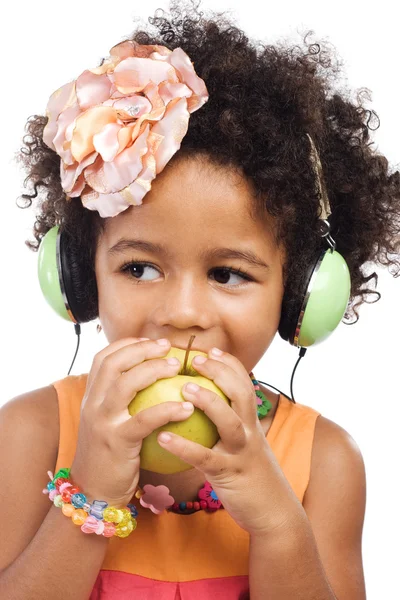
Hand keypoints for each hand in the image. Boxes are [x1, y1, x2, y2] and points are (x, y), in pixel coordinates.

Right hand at [70, 338, 193, 507]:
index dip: (127, 344)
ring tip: (176, 367)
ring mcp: (102, 422)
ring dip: (153, 370)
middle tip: (167, 347)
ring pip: (125, 384)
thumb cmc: (110, 455)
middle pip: (114, 363)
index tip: (151, 341)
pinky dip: (167, 409)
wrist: (94, 492)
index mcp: (90, 397)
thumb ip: (121, 401)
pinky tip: (187, 407)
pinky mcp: (117, 441)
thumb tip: (151, 378)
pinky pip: (144, 419)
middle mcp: (92, 404)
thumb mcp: (108, 422)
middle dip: (142, 349)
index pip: (103, 358)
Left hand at [157, 348, 298, 535]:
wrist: (275, 513)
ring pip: (230, 421)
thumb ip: (229, 425)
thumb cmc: (251, 476)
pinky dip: (184, 447)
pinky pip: (205, 459)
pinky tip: (163, 437)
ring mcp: (242, 453)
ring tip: (185, 387)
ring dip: (209, 401)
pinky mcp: (231, 475)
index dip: (230, 364)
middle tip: (196, 358)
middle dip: (221, 372)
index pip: (245, 384)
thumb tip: (203, 408)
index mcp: (252, 423)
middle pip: (241, 394)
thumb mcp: (245, 445)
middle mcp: (250, 432)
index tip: (211, 349)